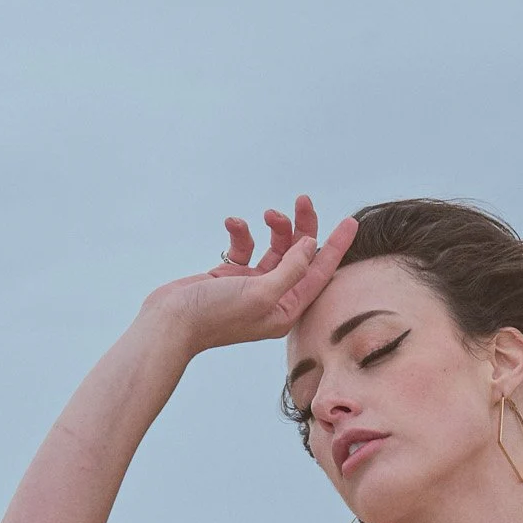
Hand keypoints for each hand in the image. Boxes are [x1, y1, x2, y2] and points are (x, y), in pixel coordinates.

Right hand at [145, 194, 357, 355]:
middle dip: (303, 228)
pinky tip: (232, 224)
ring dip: (274, 227)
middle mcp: (274, 299)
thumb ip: (291, 269)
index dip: (337, 247)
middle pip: (300, 257)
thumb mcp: (261, 292)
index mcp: (286, 310)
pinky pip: (246, 247)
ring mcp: (252, 287)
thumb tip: (310, 245)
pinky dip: (242, 233)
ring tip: (268, 214)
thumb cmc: (215, 315)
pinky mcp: (232, 277)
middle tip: (303, 200)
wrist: (170, 322)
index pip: (320, 275)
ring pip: (275, 248)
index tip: (351, 222)